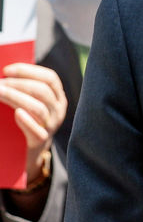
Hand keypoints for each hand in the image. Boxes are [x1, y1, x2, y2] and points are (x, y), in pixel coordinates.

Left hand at [0, 62, 66, 181]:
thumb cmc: (27, 120)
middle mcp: (58, 109)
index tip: (6, 70)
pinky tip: (17, 113)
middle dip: (19, 83)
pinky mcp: (41, 141)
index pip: (49, 77)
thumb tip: (5, 74)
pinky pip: (37, 131)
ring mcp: (52, 125)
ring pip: (38, 108)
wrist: (30, 152)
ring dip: (16, 97)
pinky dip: (27, 121)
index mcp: (58, 96)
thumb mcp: (31, 102)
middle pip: (43, 90)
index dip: (28, 71)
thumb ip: (25, 89)